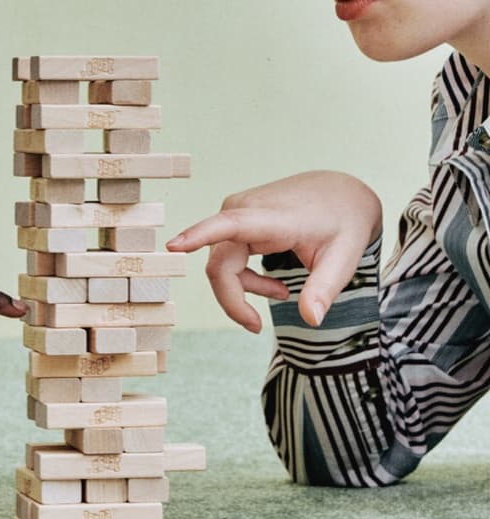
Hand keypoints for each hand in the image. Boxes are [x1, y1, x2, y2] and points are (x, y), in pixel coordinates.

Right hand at [166, 171, 381, 331]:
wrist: (340, 191)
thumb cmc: (344, 223)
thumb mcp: (345, 258)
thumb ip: (325, 288)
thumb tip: (310, 319)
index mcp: (273, 218)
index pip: (230, 225)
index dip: (199, 236)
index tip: (173, 246)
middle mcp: (245, 209)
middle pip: (220, 265)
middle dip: (234, 300)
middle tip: (255, 327)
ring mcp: (236, 210)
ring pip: (220, 263)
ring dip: (245, 288)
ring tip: (283, 294)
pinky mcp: (234, 215)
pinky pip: (226, 254)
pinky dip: (245, 277)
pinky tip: (275, 283)